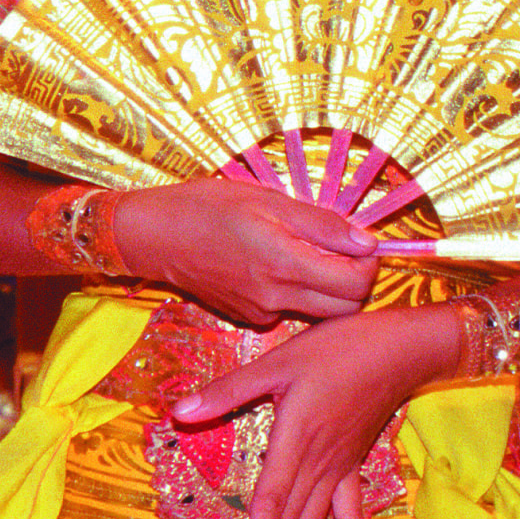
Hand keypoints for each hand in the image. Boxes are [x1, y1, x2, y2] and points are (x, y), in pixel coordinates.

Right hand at [104, 181, 379, 326]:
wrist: (150, 235)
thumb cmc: (204, 207)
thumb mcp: (266, 200)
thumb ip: (321, 224)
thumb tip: (367, 242)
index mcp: (284, 263)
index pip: (357, 284)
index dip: (368, 264)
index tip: (358, 243)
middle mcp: (276, 296)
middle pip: (346, 308)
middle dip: (354, 282)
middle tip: (338, 252)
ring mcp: (260, 312)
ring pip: (318, 311)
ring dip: (324, 289)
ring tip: (301, 255)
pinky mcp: (246, 318)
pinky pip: (287, 311)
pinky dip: (292, 293)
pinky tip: (269, 267)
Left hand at [169, 305, 458, 518]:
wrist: (400, 349)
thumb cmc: (336, 350)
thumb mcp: (275, 363)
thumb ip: (228, 391)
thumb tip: (179, 412)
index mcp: (295, 441)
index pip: (273, 500)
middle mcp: (318, 463)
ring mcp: (339, 468)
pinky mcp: (353, 464)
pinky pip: (351, 512)